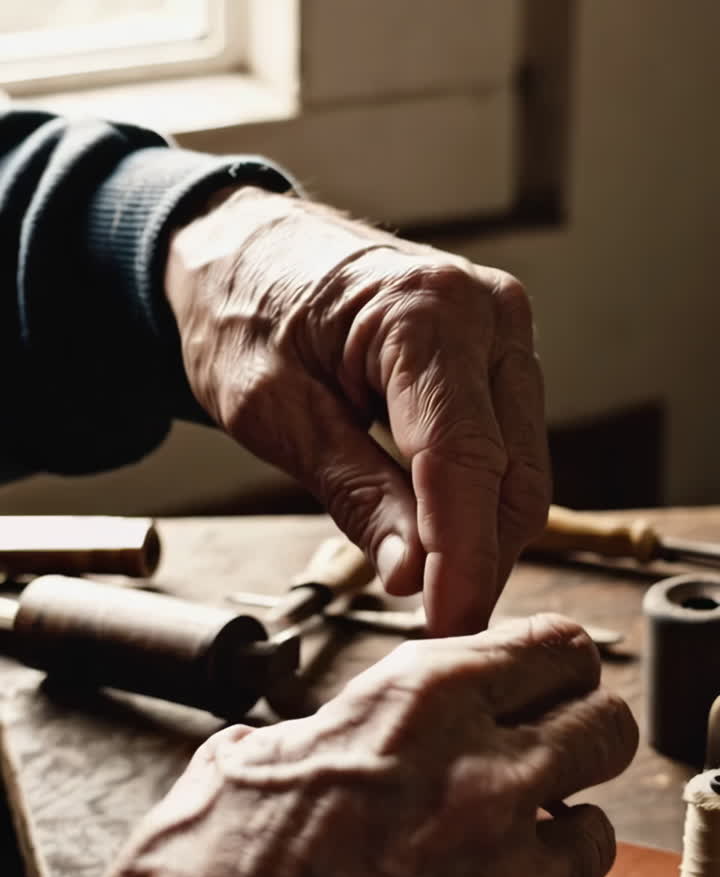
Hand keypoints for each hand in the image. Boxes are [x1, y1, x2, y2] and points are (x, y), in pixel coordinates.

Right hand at [54, 615, 636, 876]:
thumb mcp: (252, 763)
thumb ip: (338, 734)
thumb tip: (354, 737)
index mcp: (416, 710)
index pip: (553, 650)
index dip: (553, 664)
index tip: (548, 681)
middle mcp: (483, 785)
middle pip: (607, 730)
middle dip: (578, 738)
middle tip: (544, 760)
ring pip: (592, 836)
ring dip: (550, 838)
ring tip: (483, 859)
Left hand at [164, 188, 548, 634]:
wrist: (245, 252)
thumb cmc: (245, 312)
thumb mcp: (277, 413)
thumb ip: (354, 492)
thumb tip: (413, 574)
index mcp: (425, 311)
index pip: (465, 459)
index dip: (463, 556)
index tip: (450, 622)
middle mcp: (487, 313)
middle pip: (514, 474)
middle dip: (480, 560)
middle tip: (435, 624)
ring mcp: (503, 334)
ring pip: (523, 471)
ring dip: (484, 539)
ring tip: (431, 587)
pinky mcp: (499, 360)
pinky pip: (511, 451)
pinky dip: (480, 504)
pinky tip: (441, 538)